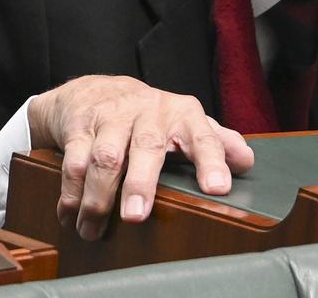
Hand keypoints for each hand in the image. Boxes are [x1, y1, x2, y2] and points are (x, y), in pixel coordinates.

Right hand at [27, 75, 254, 240]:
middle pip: (147, 146)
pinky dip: (70, 191)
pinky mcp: (80, 125)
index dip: (210, 162)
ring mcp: (113, 117)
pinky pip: (73, 160)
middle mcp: (149, 112)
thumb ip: (217, 142)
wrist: (95, 89)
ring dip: (98, 196)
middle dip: (141, 182)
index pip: (202, 137)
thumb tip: (247, 161)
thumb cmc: (150, 115)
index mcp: (182, 114)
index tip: (217, 188)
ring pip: (105, 157)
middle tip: (137, 215)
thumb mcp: (186, 123)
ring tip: (93, 227)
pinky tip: (70, 214)